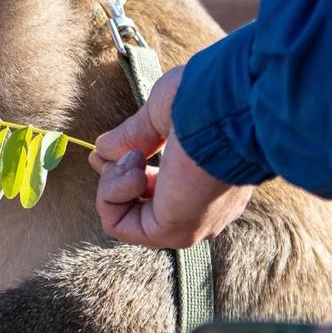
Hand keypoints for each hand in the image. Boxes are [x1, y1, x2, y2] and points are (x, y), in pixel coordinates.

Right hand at [89, 65, 253, 248]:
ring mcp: (187, 221)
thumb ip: (133, 136)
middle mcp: (200, 205)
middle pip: (138, 204)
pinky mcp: (172, 230)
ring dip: (113, 182)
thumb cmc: (206, 102)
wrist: (228, 109)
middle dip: (115, 174)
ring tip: (135, 158)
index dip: (123, 168)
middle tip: (128, 152)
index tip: (114, 147)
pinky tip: (134, 171)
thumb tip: (103, 150)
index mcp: (205, 177)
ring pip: (124, 217)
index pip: (156, 187)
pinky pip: (118, 225)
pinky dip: (111, 195)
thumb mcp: (160, 115)